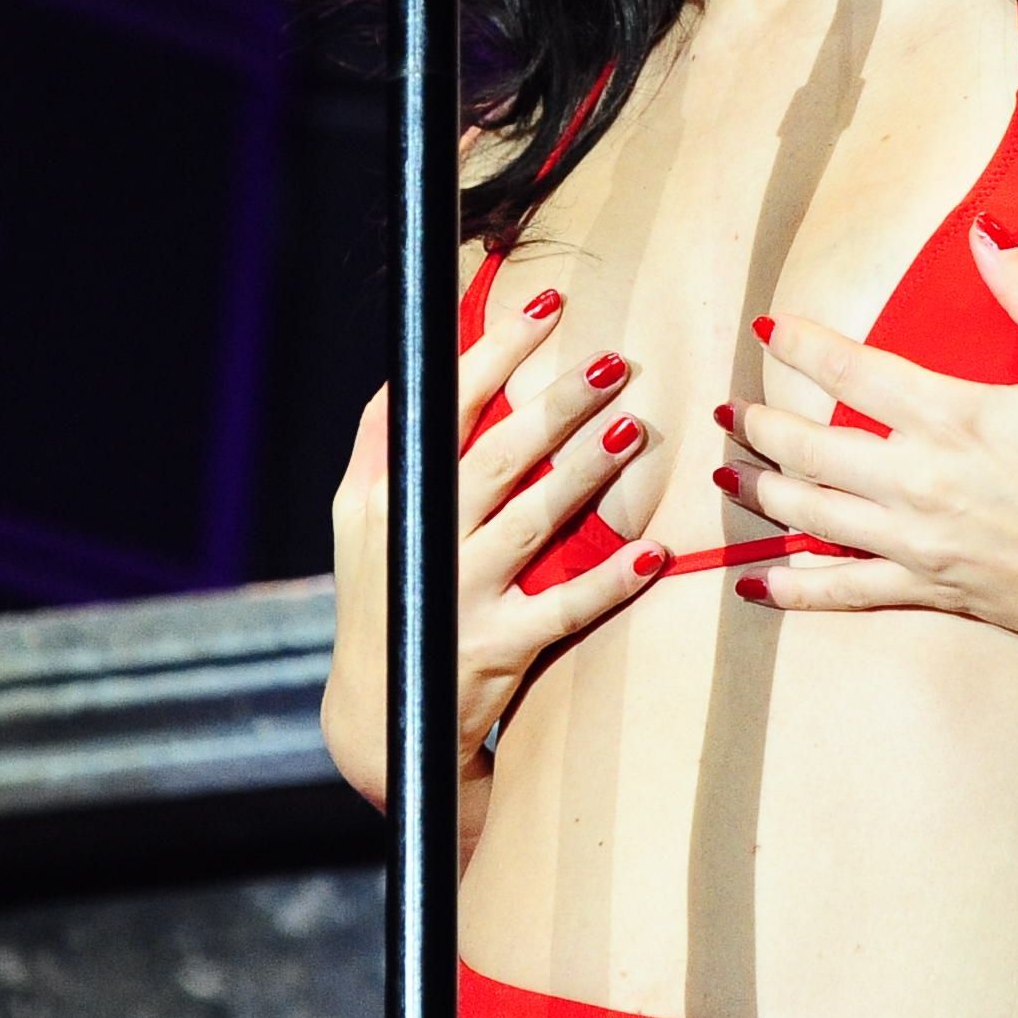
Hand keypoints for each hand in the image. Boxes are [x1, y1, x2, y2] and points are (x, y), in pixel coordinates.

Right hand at [327, 282, 665, 795]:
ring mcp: (458, 596)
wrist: (381, 714)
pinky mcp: (496, 648)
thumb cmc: (389, 590)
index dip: (494, 351)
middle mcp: (420, 540)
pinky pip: (563, 609)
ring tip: (633, 433)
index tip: (548, 302)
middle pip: (493, 458)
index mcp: (386, 495)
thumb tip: (430, 353)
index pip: (442, 405)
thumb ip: (390, 441)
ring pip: (531, 523)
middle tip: (613, 363)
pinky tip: (652, 552)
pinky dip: (608, 581)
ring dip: (583, 475)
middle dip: (554, 406)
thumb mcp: (365, 516)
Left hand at [714, 223, 1017, 677]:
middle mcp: (918, 480)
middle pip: (810, 446)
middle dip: (761, 423)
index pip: (851, 367)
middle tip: (731, 409)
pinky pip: (845, 591)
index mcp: (950, 415)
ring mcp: (920, 542)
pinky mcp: (935, 590)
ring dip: (762, 490)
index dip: (802, 344)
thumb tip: (988, 230)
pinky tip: (755, 582)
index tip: (769, 327)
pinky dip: (794, 586)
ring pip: (813, 515)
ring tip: (726, 474)